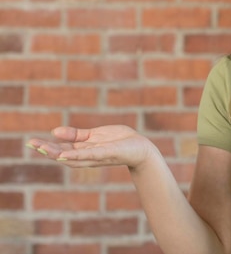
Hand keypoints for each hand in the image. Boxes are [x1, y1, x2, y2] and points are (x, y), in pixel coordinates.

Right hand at [26, 125, 154, 169]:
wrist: (141, 148)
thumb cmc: (119, 141)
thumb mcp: (94, 135)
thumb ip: (76, 135)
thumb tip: (54, 131)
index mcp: (84, 150)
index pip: (61, 149)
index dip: (46, 146)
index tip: (31, 142)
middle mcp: (87, 156)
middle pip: (63, 155)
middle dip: (47, 150)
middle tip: (31, 144)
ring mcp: (96, 156)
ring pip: (73, 157)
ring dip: (57, 154)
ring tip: (43, 149)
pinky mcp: (107, 153)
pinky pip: (90, 155)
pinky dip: (76, 155)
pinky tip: (64, 154)